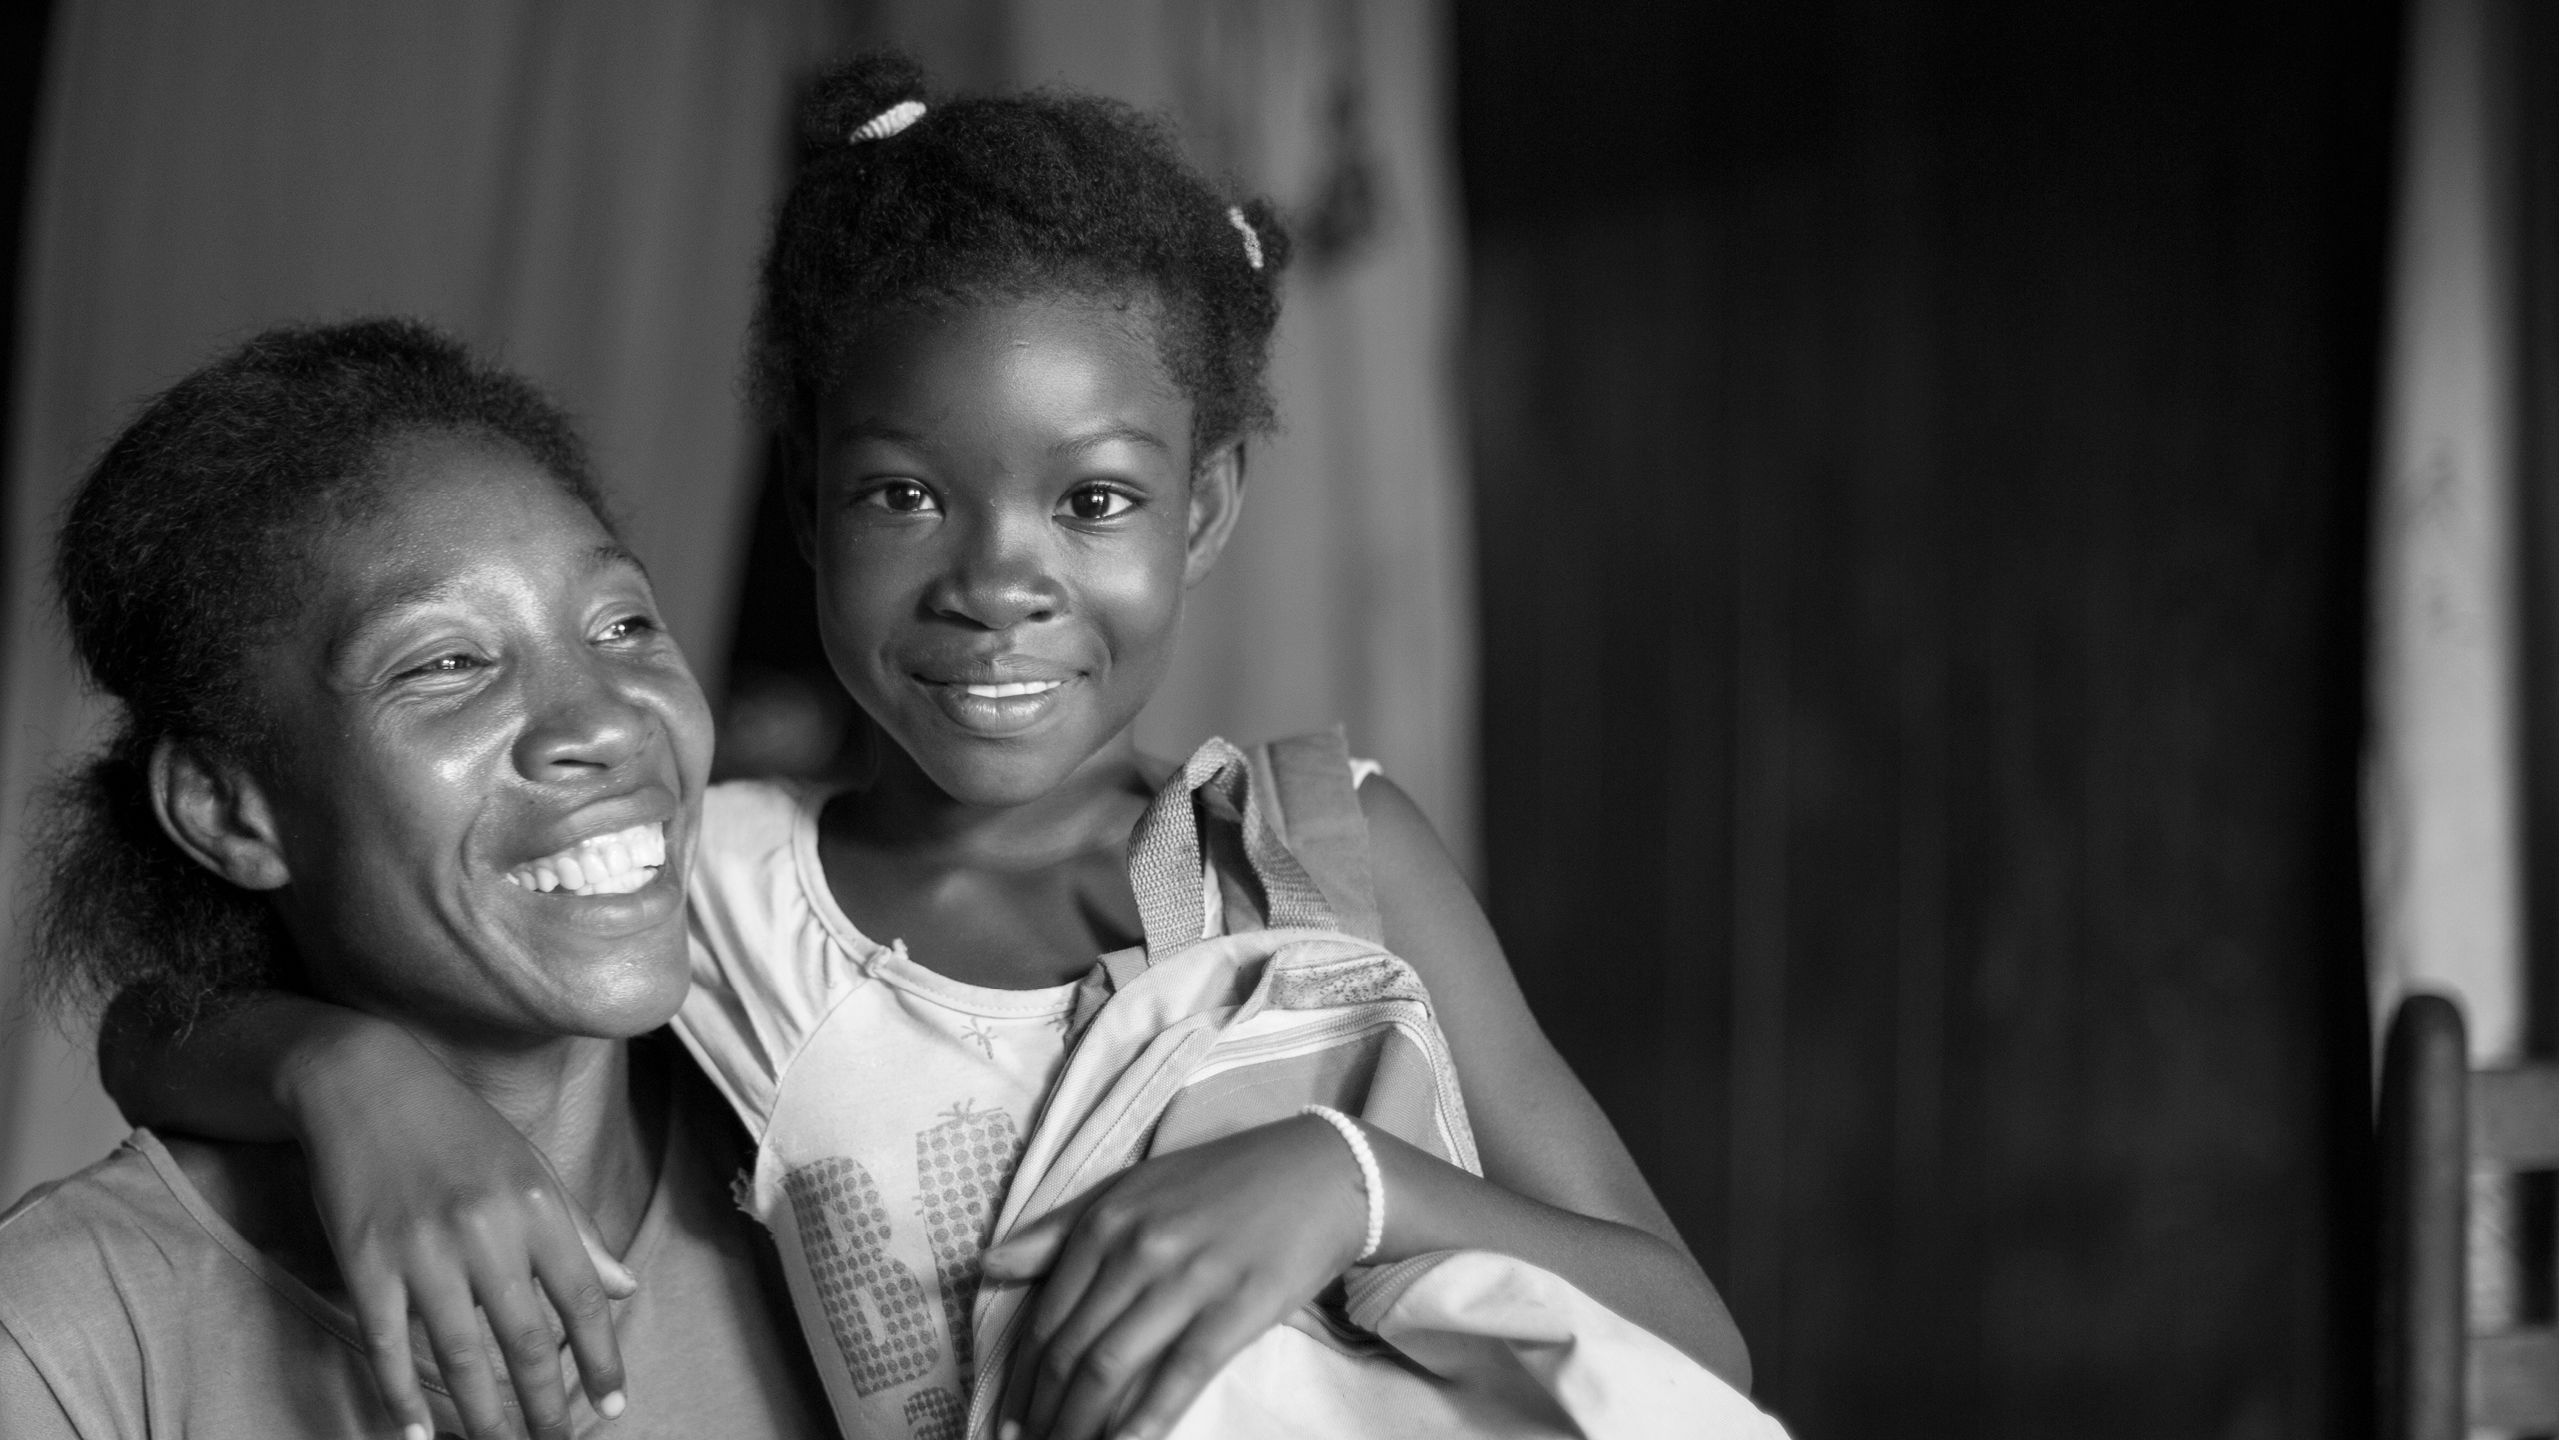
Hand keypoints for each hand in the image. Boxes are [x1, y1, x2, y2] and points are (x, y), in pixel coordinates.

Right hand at [289, 1024, 635, 1439]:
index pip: (583, 1300)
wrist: (366, 1082)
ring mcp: (423, 1251)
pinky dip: (403, 1396)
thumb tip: (623, 1290)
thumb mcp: (531, 1167)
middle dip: (545, 1407)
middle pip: (525, 1342)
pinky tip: (419, 1434)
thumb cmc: (459, 1128)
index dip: (600, 1361)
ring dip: (484, 1416)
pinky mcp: (366, 1264)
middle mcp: (488, 1231)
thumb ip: (578, 1232)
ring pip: (460, 1356)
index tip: (613, 1406)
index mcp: (538, 1205)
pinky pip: (388, 1346)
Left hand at [980, 1113, 1369, 1439]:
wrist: (1322, 1172)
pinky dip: (1146, 1422)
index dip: (1021, 1380)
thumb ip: (1059, 1231)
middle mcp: (1139, 1248)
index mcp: (1106, 1220)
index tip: (1010, 1418)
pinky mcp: (1238, 1308)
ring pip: (1112, 1369)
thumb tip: (987, 1266)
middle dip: (1042, 1413)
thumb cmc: (1222, 1182)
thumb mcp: (1134, 1188)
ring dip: (1078, 1426)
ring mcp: (1189, 1279)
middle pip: (1070, 1351)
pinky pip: (1179, 1376)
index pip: (1046, 1318)